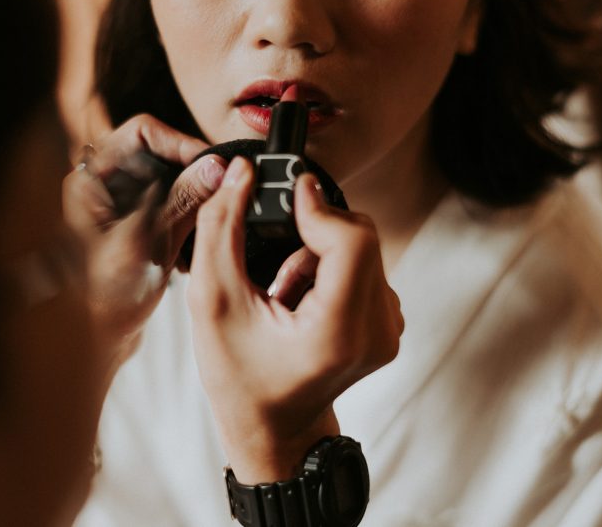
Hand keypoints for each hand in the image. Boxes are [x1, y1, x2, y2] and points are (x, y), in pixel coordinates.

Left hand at [63, 114, 225, 379]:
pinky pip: (171, 203)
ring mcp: (122, 204)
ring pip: (170, 177)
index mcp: (92, 179)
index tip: (212, 165)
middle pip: (159, 152)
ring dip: (193, 194)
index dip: (181, 142)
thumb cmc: (103, 299)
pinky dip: (189, 215)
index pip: (142, 131)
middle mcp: (105, 185)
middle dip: (192, 171)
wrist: (94, 342)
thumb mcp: (149, 244)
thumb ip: (182, 201)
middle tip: (219, 189)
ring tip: (208, 217)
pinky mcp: (138, 224)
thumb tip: (214, 168)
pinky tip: (196, 240)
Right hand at [187, 158, 403, 483]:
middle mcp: (377, 331)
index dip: (320, 208)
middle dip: (313, 236)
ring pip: (363, 249)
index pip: (353, 239)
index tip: (289, 194)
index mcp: (338, 332)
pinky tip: (303, 303)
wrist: (273, 426)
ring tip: (284, 296)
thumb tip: (242, 173)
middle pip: (360, 238)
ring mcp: (389, 330)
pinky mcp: (389, 324)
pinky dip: (332, 271)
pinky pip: (366, 268)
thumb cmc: (239, 377)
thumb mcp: (212, 300)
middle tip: (275, 275)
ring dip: (319, 256)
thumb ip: (222, 228)